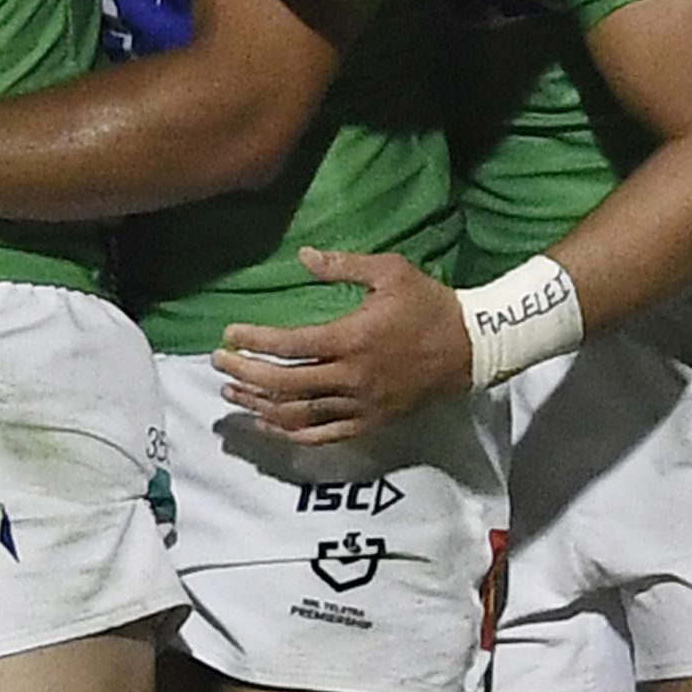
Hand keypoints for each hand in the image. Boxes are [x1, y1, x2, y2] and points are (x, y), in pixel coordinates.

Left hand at [210, 247, 470, 443]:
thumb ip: (343, 266)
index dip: (254, 342)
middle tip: (219, 364)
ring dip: (260, 406)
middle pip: (285, 384)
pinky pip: (323, 435)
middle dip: (246, 375)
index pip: (289, 345)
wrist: (471, 347)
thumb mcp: (390, 272)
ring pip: (299, 414)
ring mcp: (361, 405)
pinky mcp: (371, 422)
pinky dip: (291, 433)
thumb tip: (303, 256)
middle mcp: (352, 377)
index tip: (229, 334)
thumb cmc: (428, 304)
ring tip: (232, 394)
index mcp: (352, 338)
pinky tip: (268, 423)